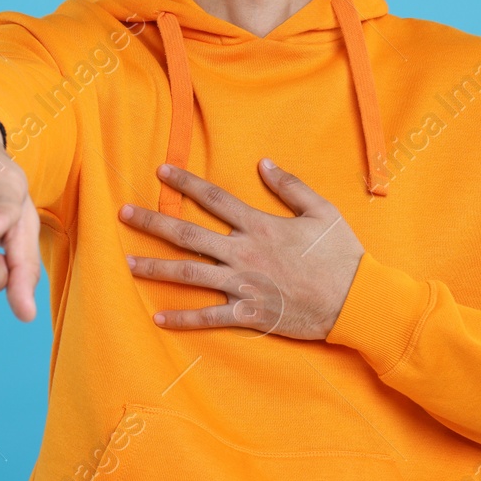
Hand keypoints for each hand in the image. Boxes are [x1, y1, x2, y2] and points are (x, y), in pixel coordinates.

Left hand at [119, 159, 364, 339]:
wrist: (356, 301)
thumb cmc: (342, 255)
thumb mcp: (322, 211)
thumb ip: (290, 186)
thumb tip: (263, 162)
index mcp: (260, 226)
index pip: (213, 198)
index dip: (185, 183)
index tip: (160, 172)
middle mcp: (244, 253)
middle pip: (188, 235)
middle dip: (152, 223)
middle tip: (123, 214)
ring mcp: (244, 285)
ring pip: (189, 275)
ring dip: (155, 269)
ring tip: (128, 263)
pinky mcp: (249, 313)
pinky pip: (209, 317)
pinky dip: (183, 319)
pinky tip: (158, 318)